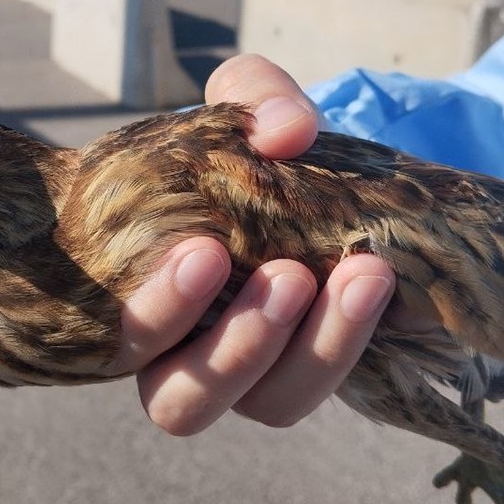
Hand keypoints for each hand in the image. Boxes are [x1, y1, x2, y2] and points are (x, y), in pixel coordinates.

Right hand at [112, 54, 399, 434]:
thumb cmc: (250, 145)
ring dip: (317, 349)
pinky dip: (357, 340)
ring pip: (270, 406)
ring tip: (364, 273)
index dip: (156, 312)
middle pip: (182, 402)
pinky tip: (385, 284)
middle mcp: (182, 351)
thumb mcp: (249, 101)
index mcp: (139, 292)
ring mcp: (253, 372)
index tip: (205, 251)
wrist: (322, 172)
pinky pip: (330, 387)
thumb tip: (287, 134)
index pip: (118, 339)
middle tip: (290, 274)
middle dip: (237, 347)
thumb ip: (257, 97)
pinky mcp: (314, 371)